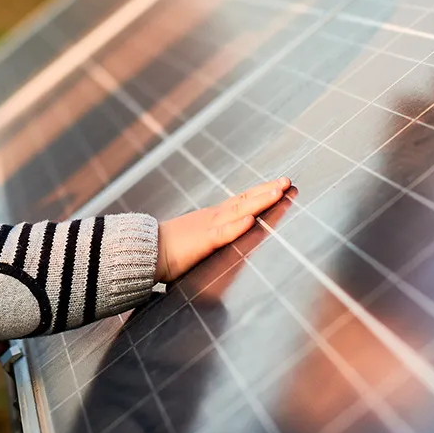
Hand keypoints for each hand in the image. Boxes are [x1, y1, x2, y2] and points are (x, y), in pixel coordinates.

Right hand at [156, 177, 291, 282]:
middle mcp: (214, 217)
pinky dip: (237, 226)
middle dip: (268, 190)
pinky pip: (222, 234)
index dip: (261, 193)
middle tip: (288, 181)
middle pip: (246, 200)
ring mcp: (209, 228)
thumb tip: (226, 241)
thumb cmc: (168, 251)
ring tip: (278, 192)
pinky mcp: (203, 242)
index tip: (279, 185)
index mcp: (213, 218)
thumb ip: (213, 240)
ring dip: (260, 201)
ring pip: (240, 211)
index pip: (242, 202)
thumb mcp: (197, 242)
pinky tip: (251, 220)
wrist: (145, 251)